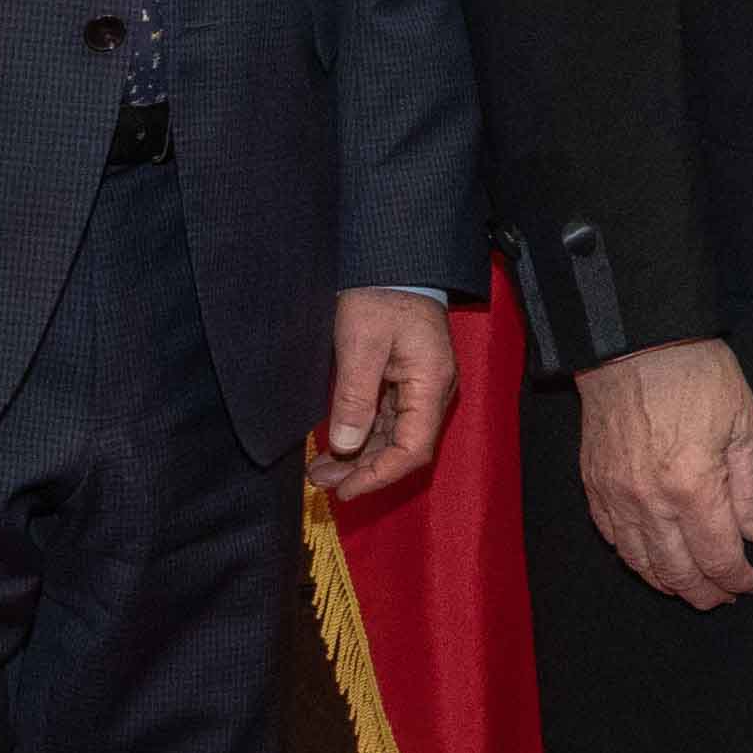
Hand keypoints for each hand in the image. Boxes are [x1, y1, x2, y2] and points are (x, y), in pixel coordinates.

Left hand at [310, 290, 456, 503]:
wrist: (394, 262)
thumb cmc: (381, 294)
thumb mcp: (360, 343)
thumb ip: (354, 396)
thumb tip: (345, 445)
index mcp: (431, 385)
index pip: (412, 449)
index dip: (378, 475)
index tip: (345, 490)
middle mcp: (433, 392)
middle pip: (402, 448)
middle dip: (361, 469)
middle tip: (320, 479)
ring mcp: (421, 388)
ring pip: (393, 437)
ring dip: (359, 456)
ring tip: (320, 469)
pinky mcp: (406, 382)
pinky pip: (387, 420)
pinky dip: (362, 436)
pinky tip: (337, 444)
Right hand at [576, 336, 752, 607]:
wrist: (635, 340)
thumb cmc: (696, 374)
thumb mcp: (743, 424)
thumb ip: (748, 487)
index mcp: (693, 487)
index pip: (717, 557)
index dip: (736, 579)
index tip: (749, 584)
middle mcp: (650, 502)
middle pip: (677, 571)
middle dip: (703, 593)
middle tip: (722, 598)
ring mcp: (616, 495)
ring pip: (640, 561)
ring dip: (667, 582)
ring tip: (690, 587)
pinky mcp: (593, 484)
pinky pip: (611, 536)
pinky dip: (633, 557)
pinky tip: (650, 560)